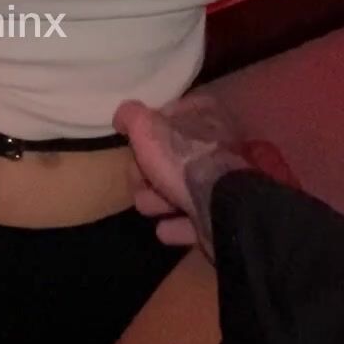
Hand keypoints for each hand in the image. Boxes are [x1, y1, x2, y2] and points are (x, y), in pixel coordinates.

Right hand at [113, 90, 299, 261]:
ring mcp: (220, 180)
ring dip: (157, 202)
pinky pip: (191, 219)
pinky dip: (176, 225)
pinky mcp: (220, 212)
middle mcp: (216, 143)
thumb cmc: (183, 160)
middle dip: (147, 177)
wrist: (220, 207)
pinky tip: (165, 228)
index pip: (165, 118)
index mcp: (203, 115)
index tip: (134, 151)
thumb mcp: (147, 127)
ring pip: (177, 190)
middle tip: (142, 185)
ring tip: (153, 208)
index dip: (145, 136)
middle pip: (168, 158)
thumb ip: (131, 116)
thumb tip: (123, 117)